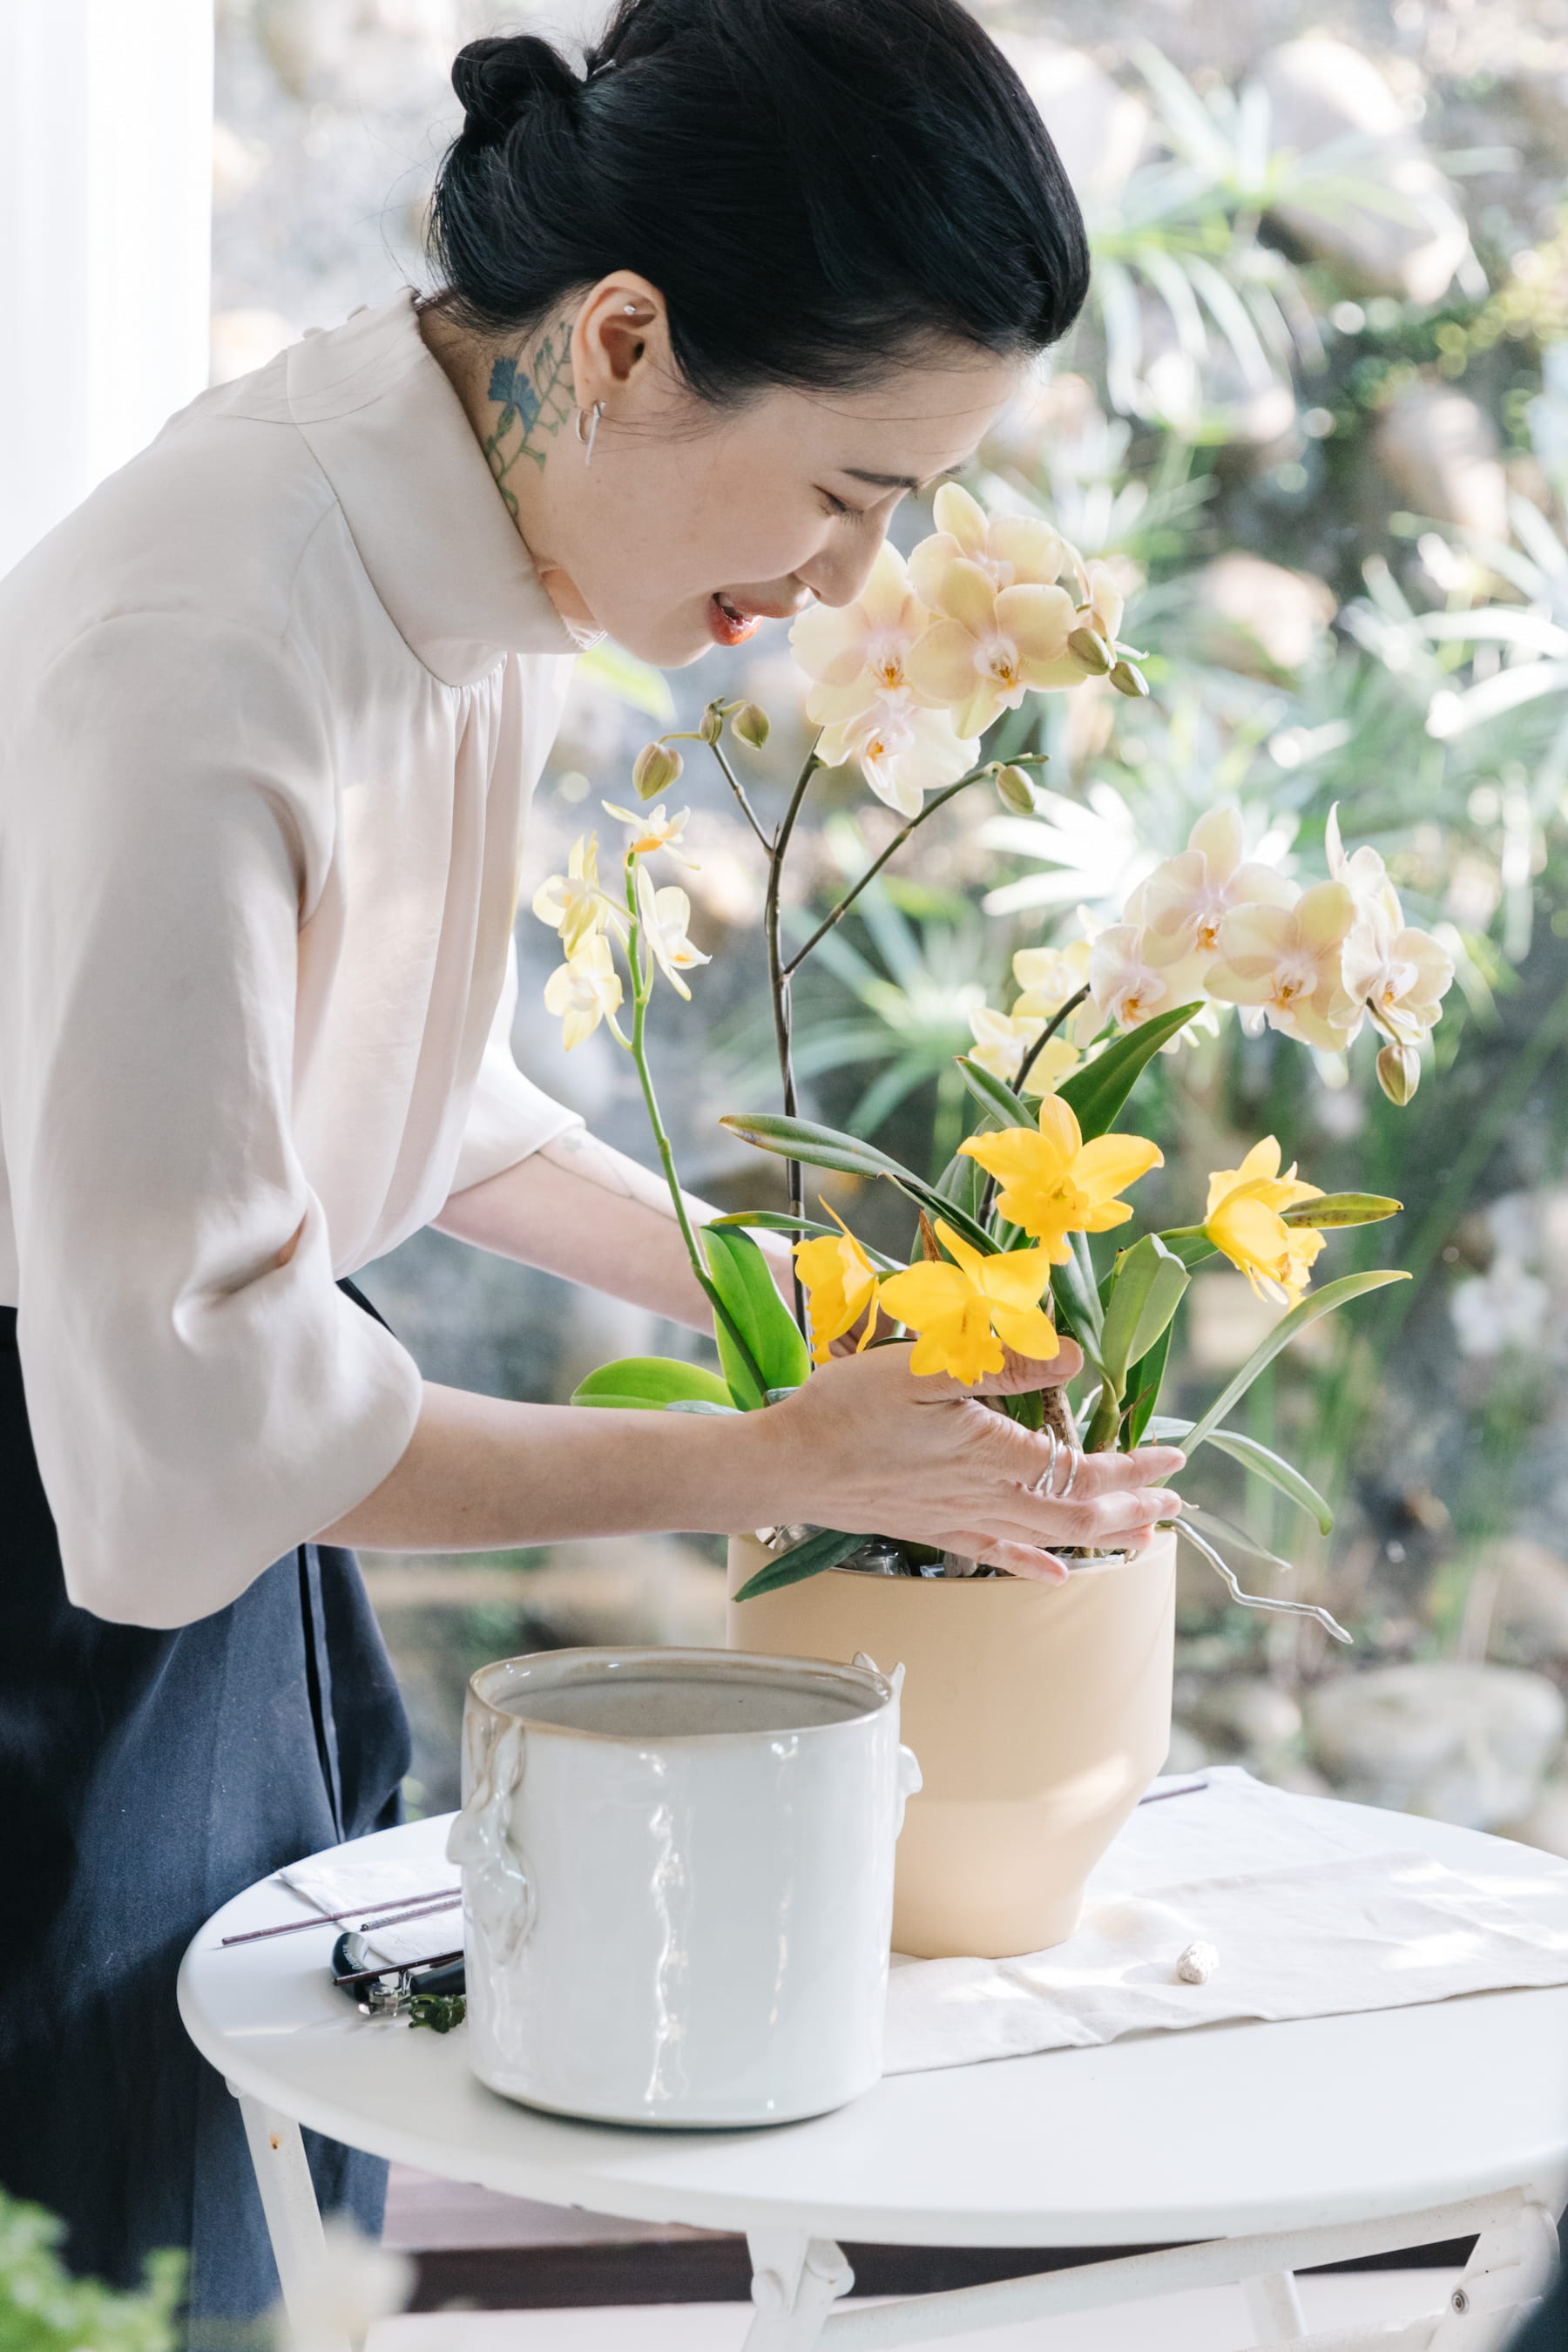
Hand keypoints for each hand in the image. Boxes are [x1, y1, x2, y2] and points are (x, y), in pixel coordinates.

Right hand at [745, 1342, 1184, 1582]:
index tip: (1173, 1457)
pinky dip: (1035, 1563)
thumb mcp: (923, 1366)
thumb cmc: (846, 1407)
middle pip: (1079, 1514)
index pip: (1083, 1469)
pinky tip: (1057, 1573)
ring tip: (1144, 1534)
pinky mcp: (932, 1525)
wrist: (786, 1464)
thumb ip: (1002, 1362)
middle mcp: (985, 1494)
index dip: (1134, 1467)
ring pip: (1048, 1537)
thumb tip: (1074, 1359)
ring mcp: (959, 1516)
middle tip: (1176, 1501)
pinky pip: (997, 1552)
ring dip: (1102, 1535)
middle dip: (1135, 1507)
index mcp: (991, 1452)